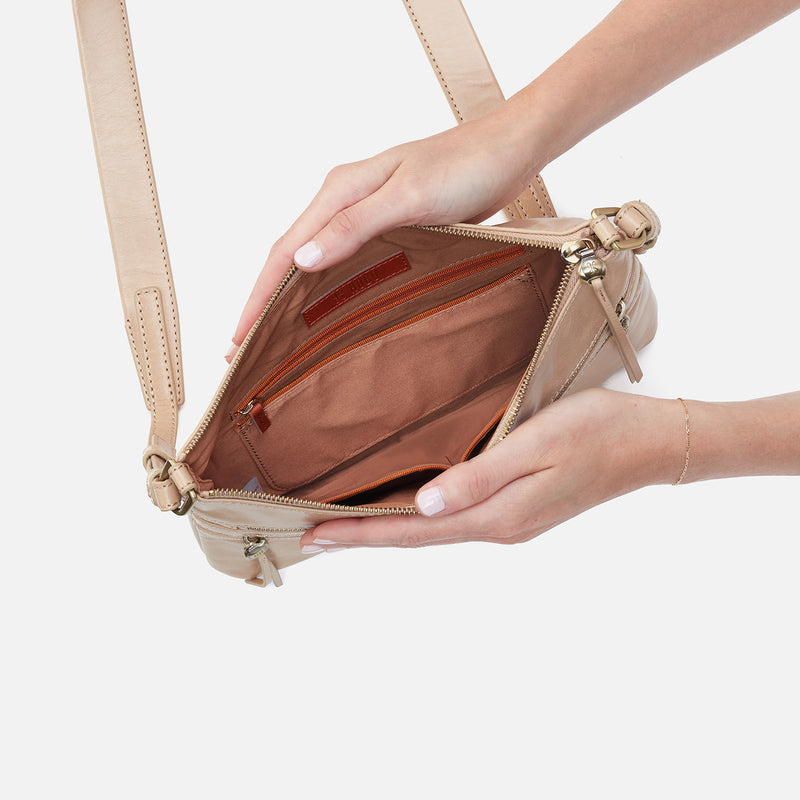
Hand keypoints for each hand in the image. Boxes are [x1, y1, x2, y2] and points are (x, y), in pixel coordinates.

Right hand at [227, 108, 542, 357]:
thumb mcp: (407, 196)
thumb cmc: (464, 167)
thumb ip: (353, 226)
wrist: (507, 150)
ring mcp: (364, 213)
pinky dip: (324, 288)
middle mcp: (344, 201)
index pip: (285, 249)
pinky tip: (324, 309)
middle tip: (246, 349)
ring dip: (289, 296)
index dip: (258, 296)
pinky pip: (343, 262)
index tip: (240, 337)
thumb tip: (302, 260)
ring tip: (273, 336)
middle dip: (263, 301)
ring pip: (314, 260)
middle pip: (291, 256)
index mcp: (339, 191)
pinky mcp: (387, 226)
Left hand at [299, 389, 685, 551]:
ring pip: (431, 530)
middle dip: (362, 537)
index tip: (313, 535)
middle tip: (313, 535)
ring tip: (346, 523)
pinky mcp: (516, 507)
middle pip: (414, 538)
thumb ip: (479, 479)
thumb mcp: (537, 447)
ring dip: (386, 529)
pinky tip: (405, 507)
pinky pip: (452, 518)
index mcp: (496, 515)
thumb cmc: (596, 432)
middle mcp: (496, 525)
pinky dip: (417, 517)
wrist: (648, 443)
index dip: (360, 534)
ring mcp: (508, 520)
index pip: (411, 531)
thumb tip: (424, 507)